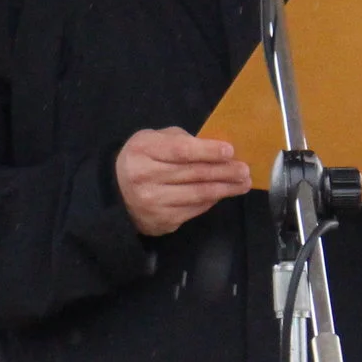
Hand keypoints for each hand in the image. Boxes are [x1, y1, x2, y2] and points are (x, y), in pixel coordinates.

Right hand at [115, 128, 251, 237]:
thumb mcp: (153, 140)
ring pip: (198, 194)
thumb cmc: (141, 160)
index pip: (180, 151)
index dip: (207, 151)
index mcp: (143, 151)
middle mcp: (146, 177)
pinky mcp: (162, 220)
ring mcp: (153, 202)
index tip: (230, 151)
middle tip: (245, 169)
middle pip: (193, 173)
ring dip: (225, 189)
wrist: (116, 193)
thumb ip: (180, 140)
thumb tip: (215, 149)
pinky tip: (222, 194)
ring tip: (243, 183)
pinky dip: (211, 201)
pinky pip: (194, 210)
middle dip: (224, 171)